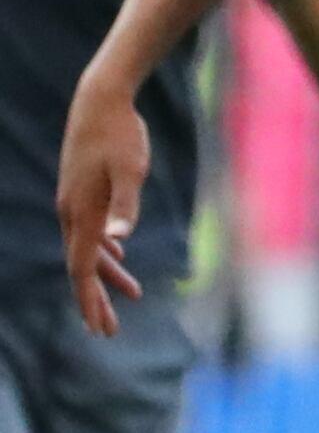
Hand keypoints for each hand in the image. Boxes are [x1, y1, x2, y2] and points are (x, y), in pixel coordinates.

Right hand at [54, 70, 145, 335]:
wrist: (101, 101)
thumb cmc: (120, 134)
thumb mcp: (131, 169)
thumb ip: (126, 204)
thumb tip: (119, 239)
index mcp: (82, 214)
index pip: (83, 269)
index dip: (91, 300)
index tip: (98, 327)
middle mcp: (72, 212)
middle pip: (82, 266)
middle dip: (95, 299)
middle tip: (107, 331)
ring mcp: (74, 201)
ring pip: (88, 248)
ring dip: (106, 274)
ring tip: (131, 296)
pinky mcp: (82, 191)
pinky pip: (90, 230)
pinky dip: (104, 248)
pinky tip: (118, 253)